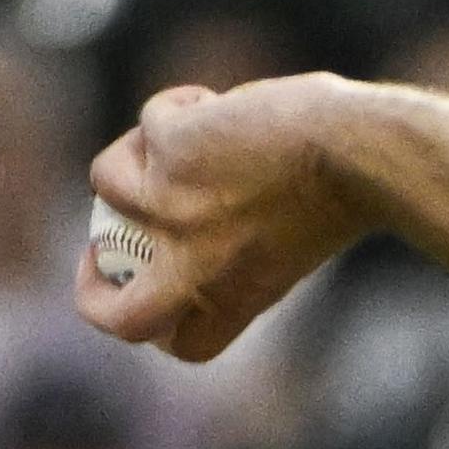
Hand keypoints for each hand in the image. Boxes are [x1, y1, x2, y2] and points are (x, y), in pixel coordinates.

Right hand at [78, 76, 372, 362]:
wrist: (358, 154)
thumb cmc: (344, 193)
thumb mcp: (288, 244)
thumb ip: (237, 251)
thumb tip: (191, 219)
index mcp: (233, 298)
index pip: (178, 343)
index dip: (154, 322)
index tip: (149, 289)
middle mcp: (193, 265)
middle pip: (111, 315)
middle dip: (90, 285)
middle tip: (100, 249)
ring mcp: (171, 208)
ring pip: (105, 183)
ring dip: (133, 152)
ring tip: (176, 137)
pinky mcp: (168, 150)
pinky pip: (149, 120)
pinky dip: (178, 106)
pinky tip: (215, 105)